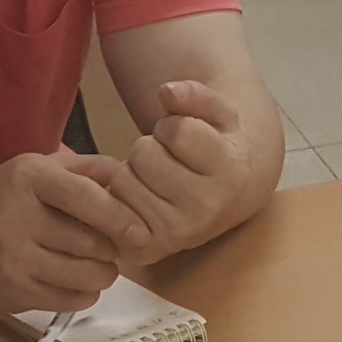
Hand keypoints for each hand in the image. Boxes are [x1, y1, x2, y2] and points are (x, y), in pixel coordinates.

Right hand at [0, 150, 147, 314]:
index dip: (119, 217)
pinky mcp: (10, 293)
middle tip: (114, 244)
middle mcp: (17, 219)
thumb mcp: (38, 168)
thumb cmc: (2, 196)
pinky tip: (78, 280)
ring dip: (104, 273)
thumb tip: (133, 178)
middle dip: (114, 248)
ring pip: (83, 276)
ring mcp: (11, 261)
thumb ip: (88, 169)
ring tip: (99, 262)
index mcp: (28, 179)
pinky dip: (85, 293)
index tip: (141, 232)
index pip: (84, 198)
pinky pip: (67, 301)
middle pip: (89, 243)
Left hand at [70, 81, 258, 263]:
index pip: (176, 129)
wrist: (224, 202)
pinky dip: (117, 198)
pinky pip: (110, 209)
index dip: (173, 125)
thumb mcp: (218, 115)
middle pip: (144, 154)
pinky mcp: (149, 250)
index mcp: (231, 172)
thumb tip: (166, 91)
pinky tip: (140, 200)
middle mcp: (207, 208)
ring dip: (133, 174)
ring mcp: (177, 234)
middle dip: (150, 150)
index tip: (186, 139)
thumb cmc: (216, 150)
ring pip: (122, 180)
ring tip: (157, 182)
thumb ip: (195, 94)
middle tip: (170, 162)